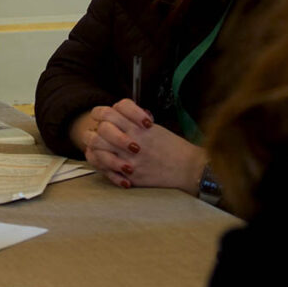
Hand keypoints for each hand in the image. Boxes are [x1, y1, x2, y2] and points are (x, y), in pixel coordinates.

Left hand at [72, 99, 205, 191]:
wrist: (190, 169)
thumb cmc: (174, 148)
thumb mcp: (155, 128)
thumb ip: (133, 122)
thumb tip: (114, 121)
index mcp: (137, 125)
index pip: (107, 111)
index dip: (102, 115)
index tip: (109, 121)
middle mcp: (131, 138)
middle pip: (100, 128)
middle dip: (97, 132)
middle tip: (103, 137)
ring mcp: (129, 157)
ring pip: (97, 146)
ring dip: (98, 149)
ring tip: (107, 152)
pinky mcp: (130, 174)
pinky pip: (105, 169)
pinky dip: (104, 167)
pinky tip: (111, 167)